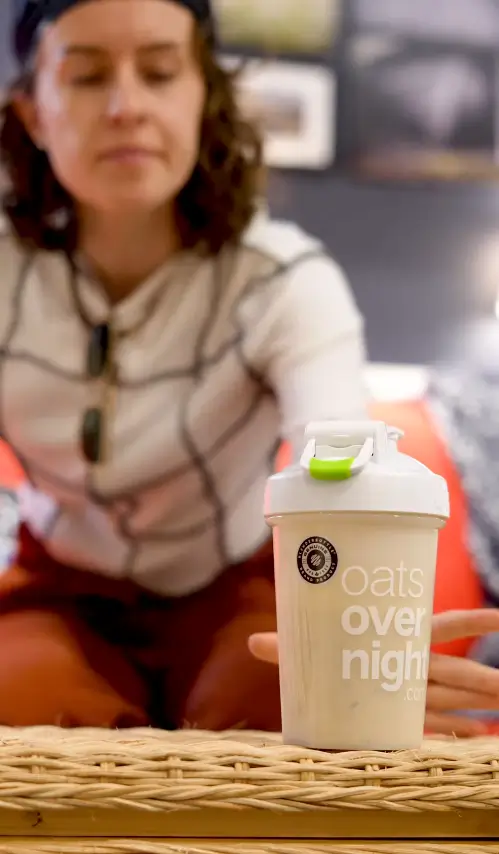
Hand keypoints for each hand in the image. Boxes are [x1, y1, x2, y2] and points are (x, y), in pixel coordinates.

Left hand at [248, 609, 498, 737]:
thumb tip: (253, 642)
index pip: (440, 627)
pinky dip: (461, 736)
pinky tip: (483, 740)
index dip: (471, 621)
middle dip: (485, 679)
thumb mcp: (305, 653)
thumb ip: (286, 648)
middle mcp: (414, 666)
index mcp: (397, 642)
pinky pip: (443, 728)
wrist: (322, 685)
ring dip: (481, 705)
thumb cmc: (319, 661)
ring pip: (458, 699)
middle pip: (458, 672)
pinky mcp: (414, 718)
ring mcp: (418, 692)